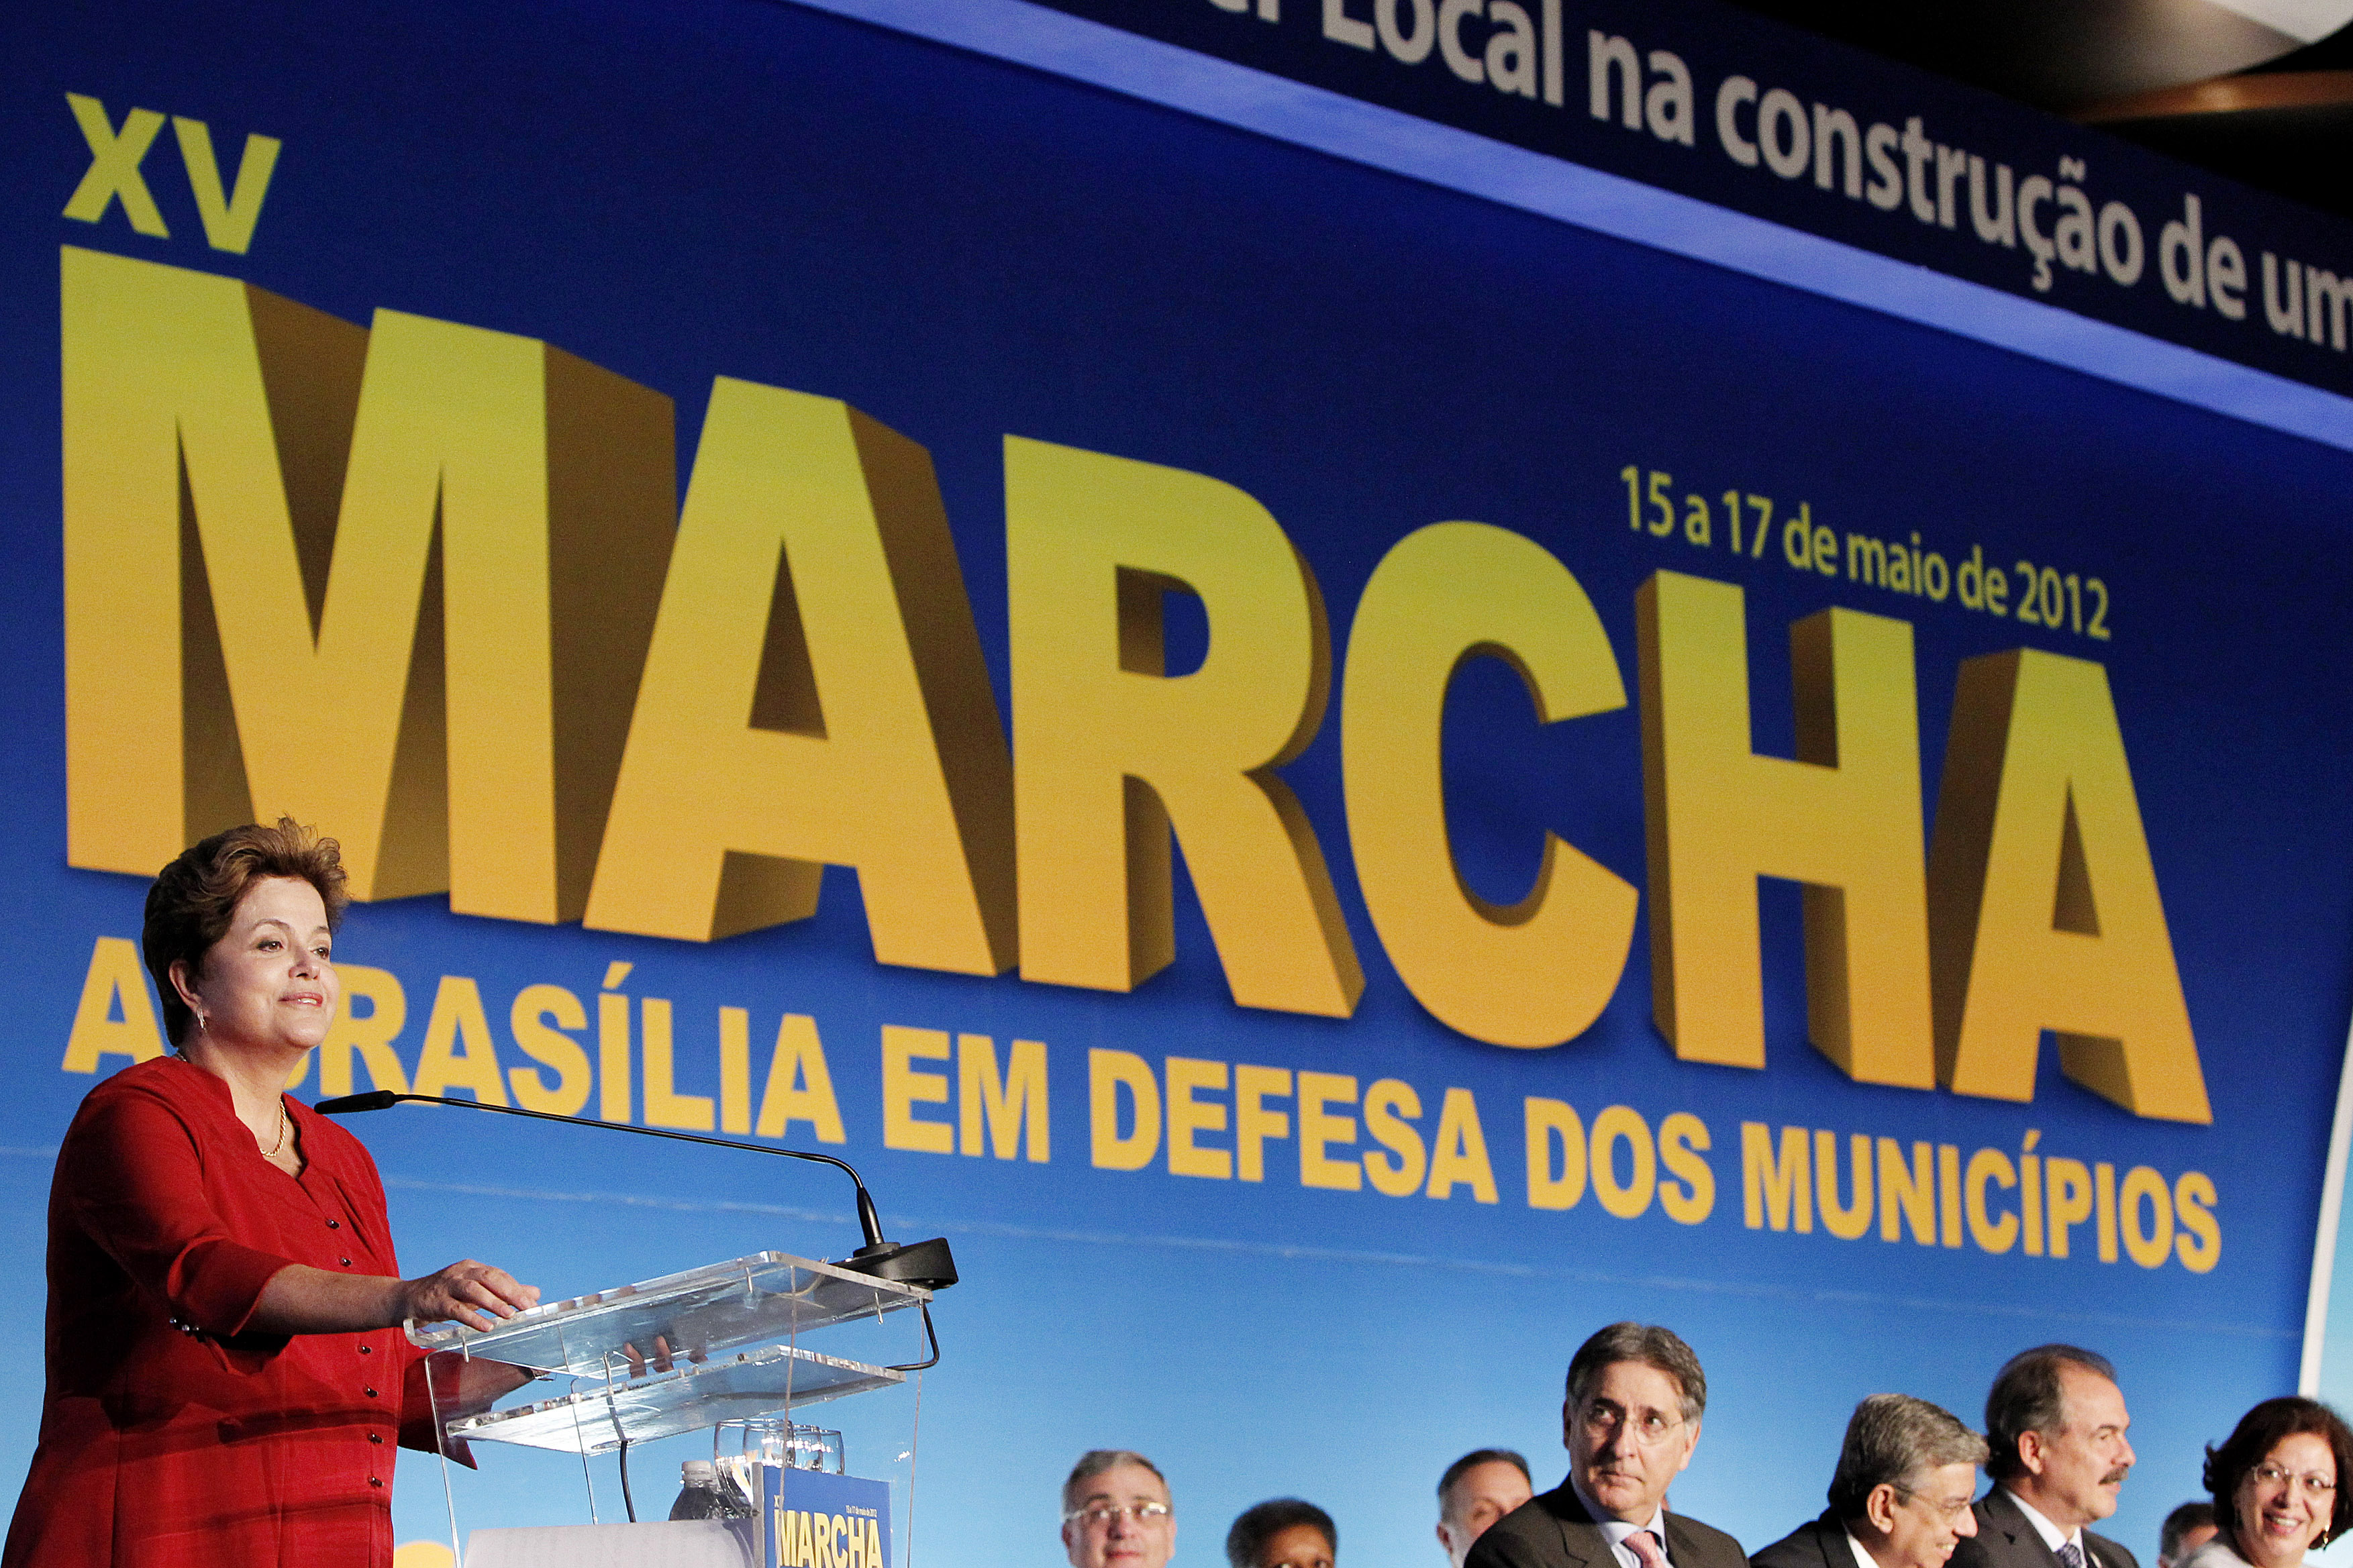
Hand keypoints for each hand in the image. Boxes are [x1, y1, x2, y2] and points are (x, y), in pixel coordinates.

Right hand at [401, 1259, 539, 1330]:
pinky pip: (456, 1309)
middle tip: (526, 1307)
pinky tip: (486, 1326)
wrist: (406, 1299)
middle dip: (510, 1292)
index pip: (499, 1275)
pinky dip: (472, 1317)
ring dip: (493, 1302)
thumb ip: (503, 1292)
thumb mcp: (475, 1292)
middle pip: (489, 1278)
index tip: (532, 1303)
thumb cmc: (444, 1296)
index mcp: (472, 1268)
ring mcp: (447, 1285)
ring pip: (473, 1289)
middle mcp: (461, 1272)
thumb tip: (534, 1294)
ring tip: (509, 1315)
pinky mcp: (435, 1301)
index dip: (516, 1288)